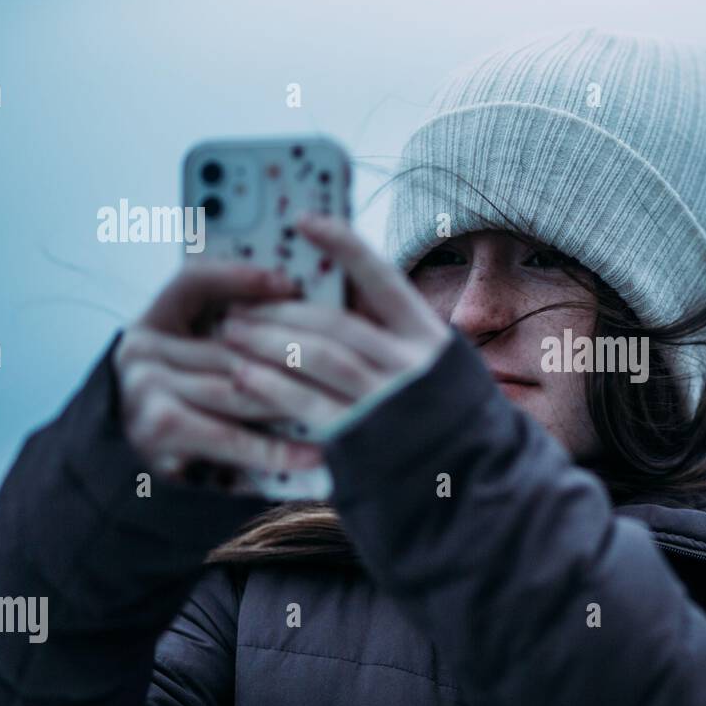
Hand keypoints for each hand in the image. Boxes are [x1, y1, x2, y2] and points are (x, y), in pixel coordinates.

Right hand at [113, 262, 325, 481]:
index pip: (192, 282)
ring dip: (294, 398)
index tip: (288, 282)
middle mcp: (141, 349)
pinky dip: (274, 449)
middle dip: (292, 353)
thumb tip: (297, 306)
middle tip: (346, 357)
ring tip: (342, 404)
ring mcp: (146, 389)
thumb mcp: (194, 365)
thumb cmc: (181, 412)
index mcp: (153, 322)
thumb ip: (230, 339)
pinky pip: (230, 437)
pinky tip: (313, 454)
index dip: (238, 276)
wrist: (127, 475)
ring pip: (238, 388)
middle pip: (232, 344)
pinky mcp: (158, 429)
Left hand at [211, 214, 453, 439]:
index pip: (382, 278)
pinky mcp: (365, 439)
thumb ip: (393, 336)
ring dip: (268, 340)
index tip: (304, 221)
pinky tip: (244, 376)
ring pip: (319, 357)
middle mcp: (411, 366)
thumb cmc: (440, 421)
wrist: (473, 484)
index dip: (343, 245)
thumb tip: (335, 295)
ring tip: (232, 333)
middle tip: (239, 302)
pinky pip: (309, 404)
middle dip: (281, 307)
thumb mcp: (435, 369)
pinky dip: (273, 386)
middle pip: (336, 321)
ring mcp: (388, 402)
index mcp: (430, 339)